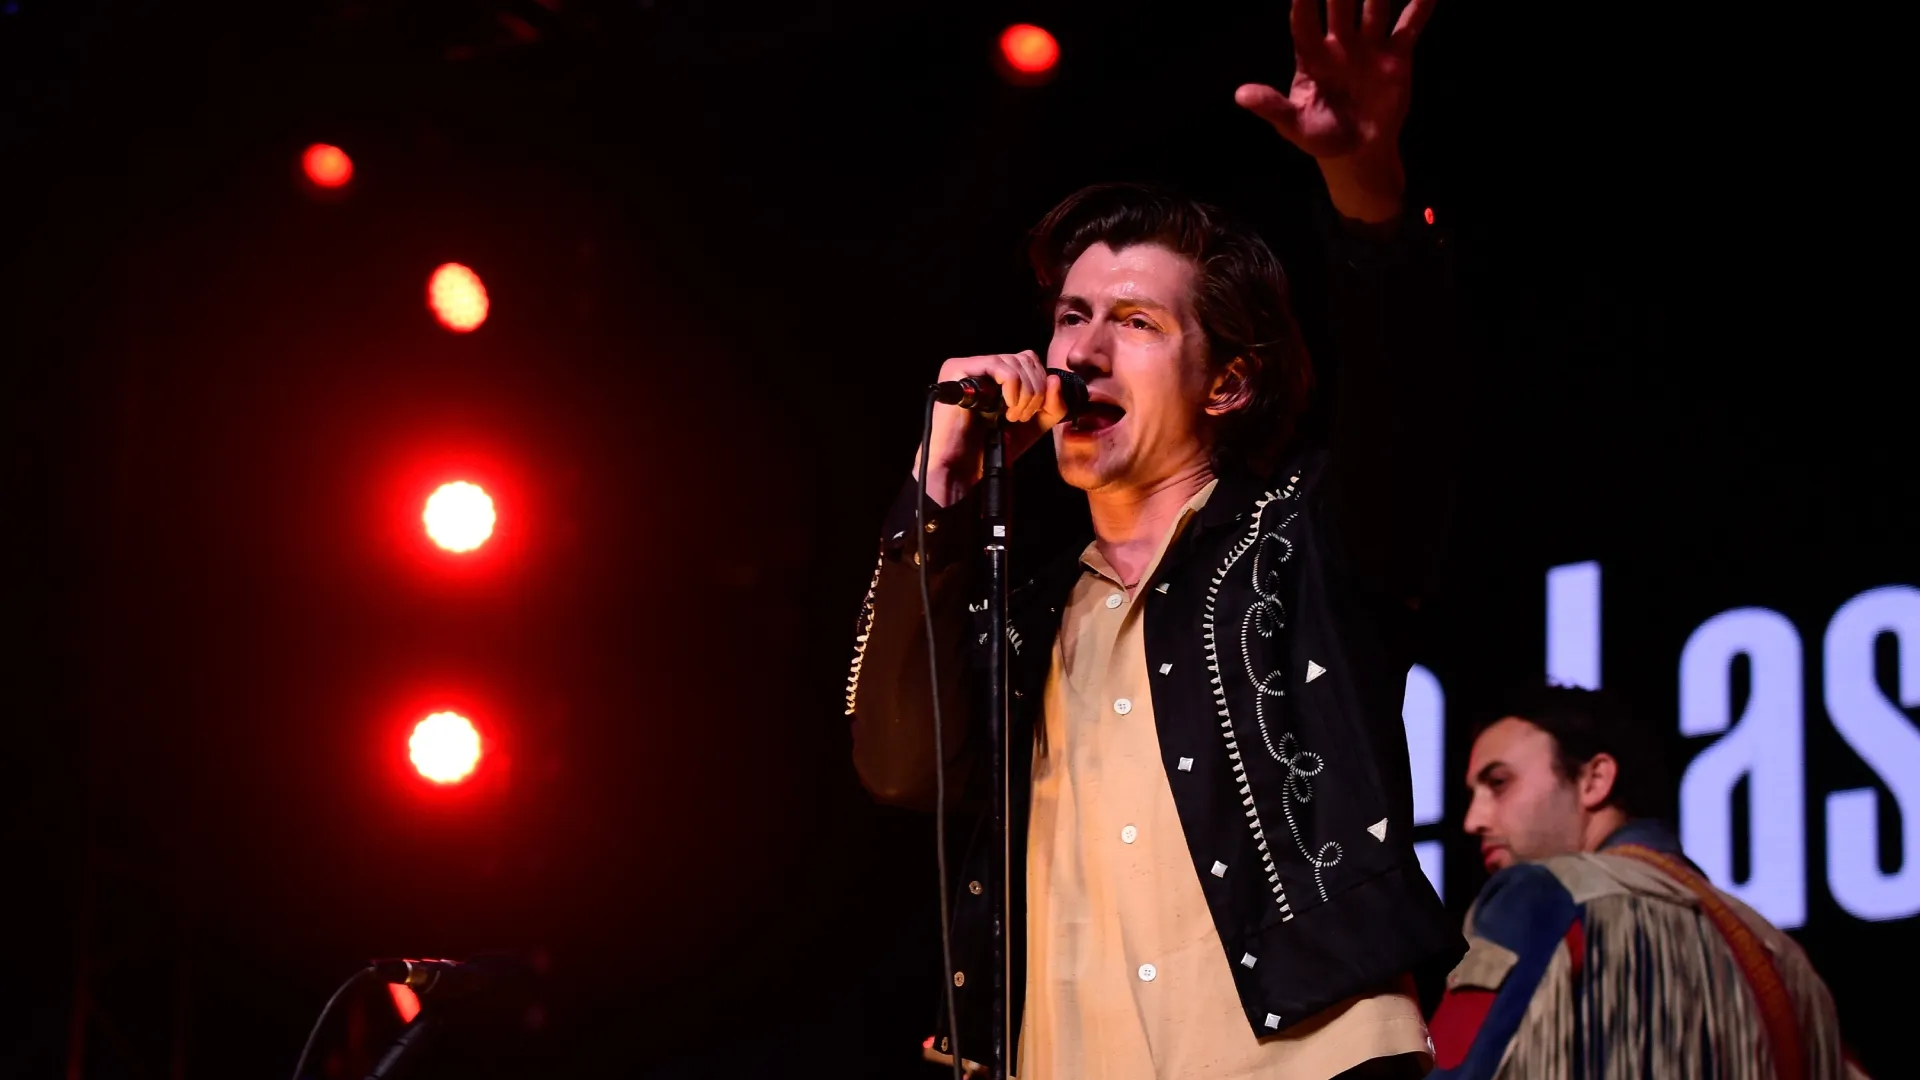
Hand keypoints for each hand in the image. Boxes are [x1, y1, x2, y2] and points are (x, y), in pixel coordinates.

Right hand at [913, 351, 1072, 505]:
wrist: (964, 466)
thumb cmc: (993, 447)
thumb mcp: (1034, 424)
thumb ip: (1052, 404)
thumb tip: (1055, 379)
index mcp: (997, 375)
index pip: (1029, 360)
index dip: (1041, 384)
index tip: (1033, 413)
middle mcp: (981, 366)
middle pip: (1025, 358)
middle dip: (1035, 391)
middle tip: (1021, 417)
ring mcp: (968, 366)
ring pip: (1015, 361)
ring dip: (1024, 393)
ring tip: (1012, 417)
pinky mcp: (958, 369)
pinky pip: (998, 365)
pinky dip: (1012, 387)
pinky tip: (1005, 408)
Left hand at [1236, 0, 1437, 221]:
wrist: (1359, 154)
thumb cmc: (1321, 137)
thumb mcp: (1294, 125)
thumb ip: (1272, 107)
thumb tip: (1240, 95)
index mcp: (1310, 57)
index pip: (1303, 21)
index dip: (1302, 0)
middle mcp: (1339, 44)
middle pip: (1339, 6)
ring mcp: (1368, 47)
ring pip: (1373, 8)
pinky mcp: (1395, 57)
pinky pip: (1408, 27)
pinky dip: (1420, 7)